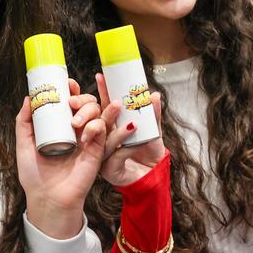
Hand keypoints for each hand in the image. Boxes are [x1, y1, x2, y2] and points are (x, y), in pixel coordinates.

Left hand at [16, 78, 106, 239]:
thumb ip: (24, 121)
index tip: (66, 84)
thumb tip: (29, 98)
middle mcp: (76, 129)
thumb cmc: (35, 175)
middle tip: (70, 103)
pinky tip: (85, 136)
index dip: (71, 89)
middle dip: (82, 98)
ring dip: (90, 110)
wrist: (47, 199)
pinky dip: (97, 127)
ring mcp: (88, 139)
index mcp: (60, 125)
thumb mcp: (24, 144)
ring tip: (76, 121)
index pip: (70, 101)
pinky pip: (104, 131)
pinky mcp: (97, 151)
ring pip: (99, 112)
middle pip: (87, 102)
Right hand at [95, 72, 165, 187]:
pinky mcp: (109, 170)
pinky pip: (117, 157)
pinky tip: (138, 144)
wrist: (154, 176)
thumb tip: (154, 95)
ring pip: (105, 140)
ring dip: (118, 131)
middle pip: (98, 122)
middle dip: (105, 112)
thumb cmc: (149, 151)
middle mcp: (103, 139)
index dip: (102, 92)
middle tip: (117, 103)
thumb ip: (153, 114)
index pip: (103, 106)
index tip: (101, 76)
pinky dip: (128, 149)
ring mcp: (103, 154)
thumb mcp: (153, 130)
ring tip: (133, 124)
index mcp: (110, 126)